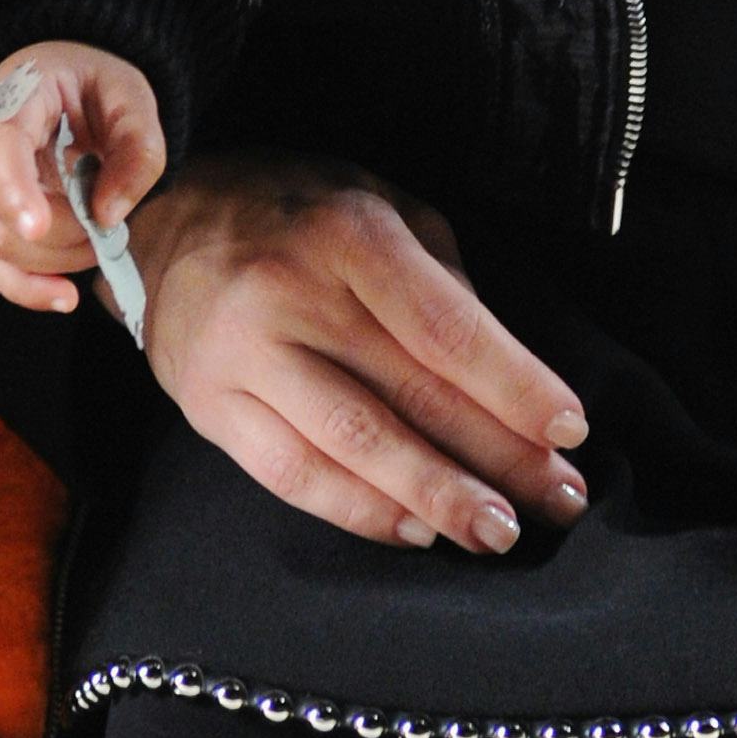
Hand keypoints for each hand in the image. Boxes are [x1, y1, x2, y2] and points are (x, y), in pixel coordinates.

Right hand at [0, 40, 166, 314]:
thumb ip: (137, 148)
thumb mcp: (133, 96)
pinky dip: (29, 288)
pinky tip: (64, 298)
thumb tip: (108, 216)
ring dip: (56, 259)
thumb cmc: (98, 82)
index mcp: (12, 98)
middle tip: (111, 224)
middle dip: (60, 231)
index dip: (12, 191)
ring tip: (102, 239)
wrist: (70, 77)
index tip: (37, 225)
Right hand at [124, 152, 591, 557]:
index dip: (514, 385)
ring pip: (355, 446)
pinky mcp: (209, 408)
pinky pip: (293, 476)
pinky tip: (415, 530)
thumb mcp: (382, 206)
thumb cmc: (299, 210)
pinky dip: (360, 511)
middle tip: (559, 500)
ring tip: (497, 531)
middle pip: (412, 392)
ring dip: (436, 498)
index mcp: (350, 234)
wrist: (167, 217)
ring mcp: (243, 357)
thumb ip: (444, 282)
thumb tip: (508, 375)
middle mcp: (292, 294)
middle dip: (497, 456)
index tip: (569, 429)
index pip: (447, 327)